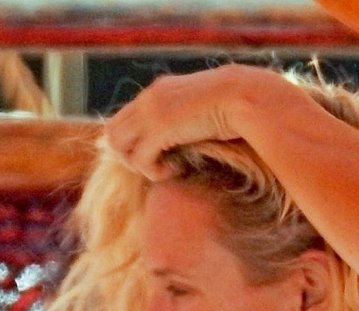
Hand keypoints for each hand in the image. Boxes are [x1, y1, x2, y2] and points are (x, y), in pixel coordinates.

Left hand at [103, 65, 271, 179]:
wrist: (245, 97)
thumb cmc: (233, 108)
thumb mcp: (200, 109)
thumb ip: (181, 118)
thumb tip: (176, 140)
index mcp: (157, 91)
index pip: (123, 119)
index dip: (133, 143)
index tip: (156, 155)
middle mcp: (149, 98)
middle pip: (112, 134)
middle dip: (129, 156)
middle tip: (157, 165)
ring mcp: (152, 112)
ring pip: (118, 147)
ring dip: (138, 165)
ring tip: (165, 168)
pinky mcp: (160, 129)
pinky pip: (140, 159)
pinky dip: (154, 171)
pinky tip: (176, 170)